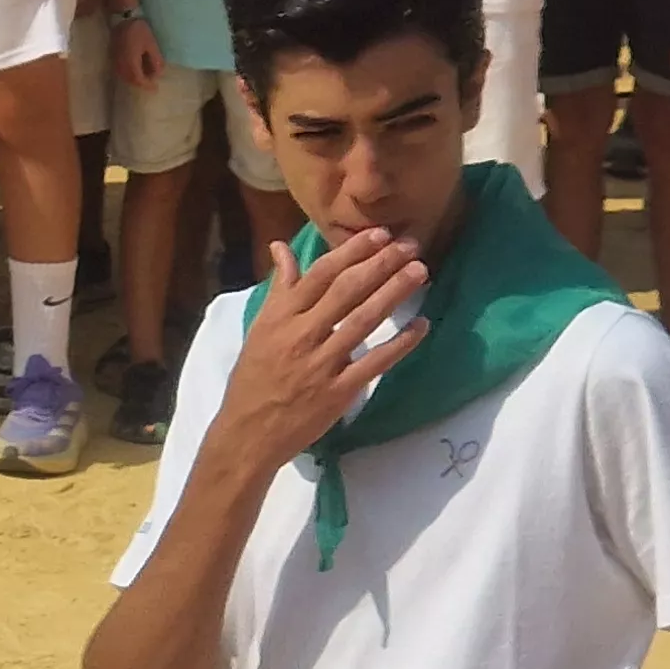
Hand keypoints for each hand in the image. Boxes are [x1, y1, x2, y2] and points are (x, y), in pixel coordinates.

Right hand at [110, 15, 163, 93]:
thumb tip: (159, 74)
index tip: (155, 89)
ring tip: (145, 77)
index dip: (147, 85)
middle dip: (141, 84)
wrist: (123, 19)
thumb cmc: (139, 30)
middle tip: (151, 83)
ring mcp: (116, 62)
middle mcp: (121, 65)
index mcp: (131, 63)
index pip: (139, 80)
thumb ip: (155, 60)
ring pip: (125, 77)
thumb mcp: (151, 44)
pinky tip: (136, 70)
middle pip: (131, 81)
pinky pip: (121, 71)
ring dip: (135, 80)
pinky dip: (129, 74)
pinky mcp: (114, 58)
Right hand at [211, 227, 433, 471]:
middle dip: (381, 264)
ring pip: (363, 320)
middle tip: (410, 245)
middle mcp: (301, 335)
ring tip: (420, 272)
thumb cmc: (254, 379)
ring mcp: (321, 363)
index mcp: (281, 317)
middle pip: (346, 291)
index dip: (352, 252)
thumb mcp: (260, 328)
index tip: (379, 235)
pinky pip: (375, 363)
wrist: (248, 433)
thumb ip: (279, 288)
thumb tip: (281, 247)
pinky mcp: (338, 391)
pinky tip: (421, 325)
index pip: (320, 275)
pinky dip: (400, 343)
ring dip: (394, 293)